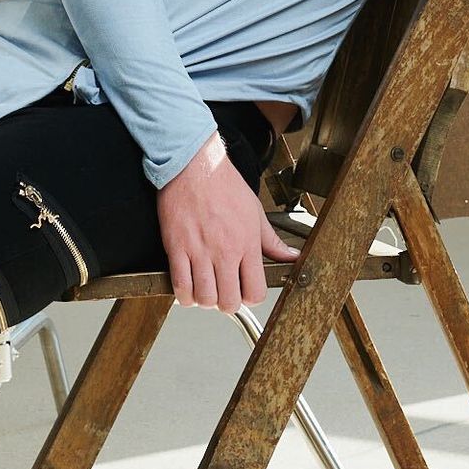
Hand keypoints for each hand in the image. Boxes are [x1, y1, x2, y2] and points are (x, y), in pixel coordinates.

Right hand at [156, 132, 299, 312]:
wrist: (194, 165)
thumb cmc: (224, 184)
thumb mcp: (255, 212)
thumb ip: (273, 241)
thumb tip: (291, 257)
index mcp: (247, 244)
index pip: (255, 292)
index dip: (250, 298)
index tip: (244, 292)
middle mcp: (225, 251)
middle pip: (229, 301)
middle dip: (227, 303)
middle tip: (223, 293)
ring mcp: (199, 251)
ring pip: (204, 298)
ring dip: (205, 300)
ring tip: (205, 289)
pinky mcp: (177, 247)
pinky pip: (180, 285)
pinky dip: (184, 294)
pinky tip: (187, 287)